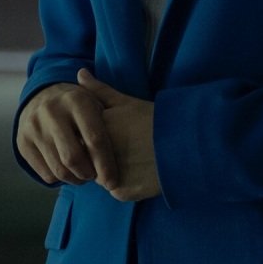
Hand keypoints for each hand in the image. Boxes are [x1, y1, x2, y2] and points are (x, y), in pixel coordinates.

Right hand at [16, 80, 116, 186]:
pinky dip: (60, 179)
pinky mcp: (22, 143)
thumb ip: (114, 121)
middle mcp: (52, 111)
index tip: (113, 181)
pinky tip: (69, 170)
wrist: (40, 96)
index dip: (106, 164)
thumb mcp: (96, 100)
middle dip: (89, 174)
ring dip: (76, 179)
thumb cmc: (79, 104)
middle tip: (96, 177)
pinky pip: (45, 174)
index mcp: (76, 100)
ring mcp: (33, 127)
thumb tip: (130, 139)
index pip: (95, 139)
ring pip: (59, 170)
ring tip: (84, 175)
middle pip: (73, 158)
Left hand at [75, 68, 159, 202]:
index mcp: (94, 132)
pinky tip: (142, 173)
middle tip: (127, 149)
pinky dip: (126, 184)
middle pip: (88, 160)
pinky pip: (117, 189)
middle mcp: (96, 155)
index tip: (116, 135)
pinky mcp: (120, 191)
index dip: (93, 139)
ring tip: (135, 160)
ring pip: (101, 177)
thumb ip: (98, 91)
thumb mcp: (126, 102)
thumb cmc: (155, 120)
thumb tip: (79, 73)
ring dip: (111, 172)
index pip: (80, 140)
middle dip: (99, 157)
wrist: (184, 145)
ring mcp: (107, 175)